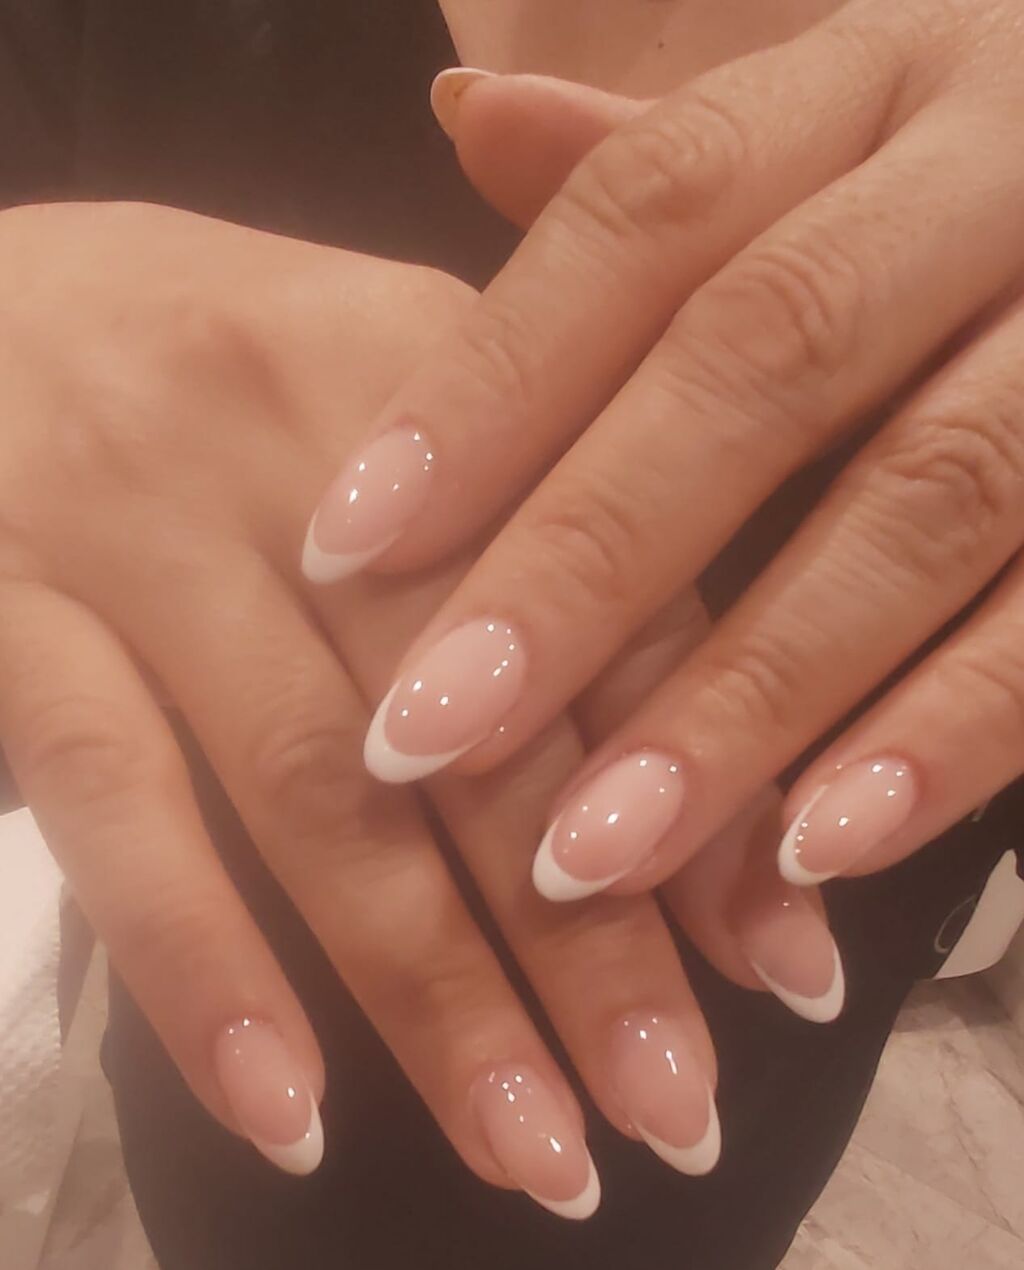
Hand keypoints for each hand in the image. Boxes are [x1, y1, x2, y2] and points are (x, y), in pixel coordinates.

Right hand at [0, 201, 825, 1217]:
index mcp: (435, 371)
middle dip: (590, 937)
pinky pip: (115, 803)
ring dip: (435, 993)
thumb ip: (540, 549)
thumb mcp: (396, 397)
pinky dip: (205, 968)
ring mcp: (140, 532)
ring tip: (538, 1150)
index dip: (697, 789)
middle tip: (675, 1108)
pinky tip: (291, 1111)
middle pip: (478, 718)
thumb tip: (690, 773)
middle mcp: (298, 446)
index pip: (604, 603)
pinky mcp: (8, 613)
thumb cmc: (224, 364)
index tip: (777, 963)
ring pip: (316, 789)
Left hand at [305, 3, 1023, 907]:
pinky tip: (813, 851)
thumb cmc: (954, 175)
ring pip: (925, 503)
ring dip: (749, 695)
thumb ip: (647, 155)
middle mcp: (992, 174)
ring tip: (597, 847)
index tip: (344, 552)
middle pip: (764, 360)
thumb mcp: (824, 128)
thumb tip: (465, 120)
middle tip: (433, 738)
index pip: (646, 212)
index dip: (490, 387)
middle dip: (588, 566)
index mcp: (867, 85)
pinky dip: (947, 736)